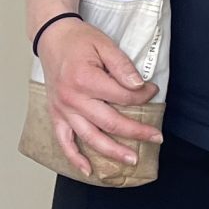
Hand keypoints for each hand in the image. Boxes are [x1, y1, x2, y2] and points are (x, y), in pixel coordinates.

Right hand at [40, 18, 161, 177]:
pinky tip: (88, 170)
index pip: (122, 96)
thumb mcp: (104, 45)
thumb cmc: (78, 41)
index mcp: (85, 79)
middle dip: (136, 132)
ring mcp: (63, 110)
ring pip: (90, 137)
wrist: (51, 37)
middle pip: (110, 122)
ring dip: (112, 151)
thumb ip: (122, 66)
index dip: (142, 97)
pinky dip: (75, 158)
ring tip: (132, 160)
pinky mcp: (56, 115)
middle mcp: (73, 98)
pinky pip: (64, 141)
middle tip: (156, 137)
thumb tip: (138, 86)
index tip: (153, 91)